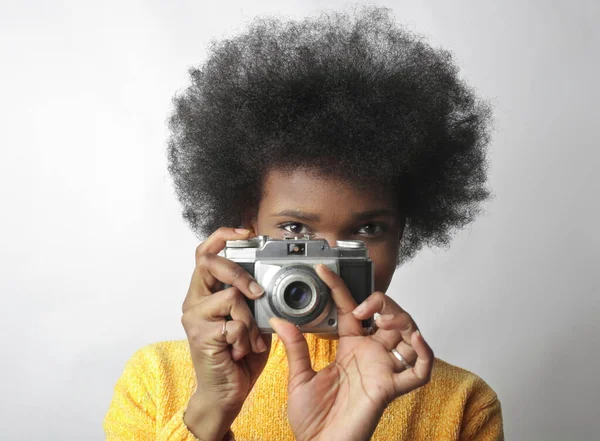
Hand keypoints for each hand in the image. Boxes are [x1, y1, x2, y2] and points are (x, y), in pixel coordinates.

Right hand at [181, 227, 270, 440]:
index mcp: (205, 293)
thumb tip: (269, 281)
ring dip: (250, 320)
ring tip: (250, 340)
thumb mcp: (250, 320)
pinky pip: (235, 324)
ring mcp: (194, 318)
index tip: (245, 231)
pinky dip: (247, 339)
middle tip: (257, 292)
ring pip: (231, 296)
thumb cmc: (237, 356)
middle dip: (239, 273)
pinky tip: (242, 352)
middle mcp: (194, 301)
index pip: (205, 253)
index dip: (223, 236)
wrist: (224, 393)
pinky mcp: (201, 335)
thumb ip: (253, 300)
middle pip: (210, 263)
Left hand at [270, 264, 433, 440]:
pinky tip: (417, 339)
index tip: (324, 272)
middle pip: (390, 317)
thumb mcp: (299, 376)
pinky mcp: (390, 389)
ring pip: (410, 337)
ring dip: (404, 321)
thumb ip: (295, 347)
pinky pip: (420, 372)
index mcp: (349, 348)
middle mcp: (370, 355)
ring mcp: (383, 370)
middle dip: (383, 303)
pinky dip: (426, 355)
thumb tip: (280, 320)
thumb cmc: (312, 418)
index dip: (340, 289)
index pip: (350, 310)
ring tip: (383, 319)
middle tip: (364, 307)